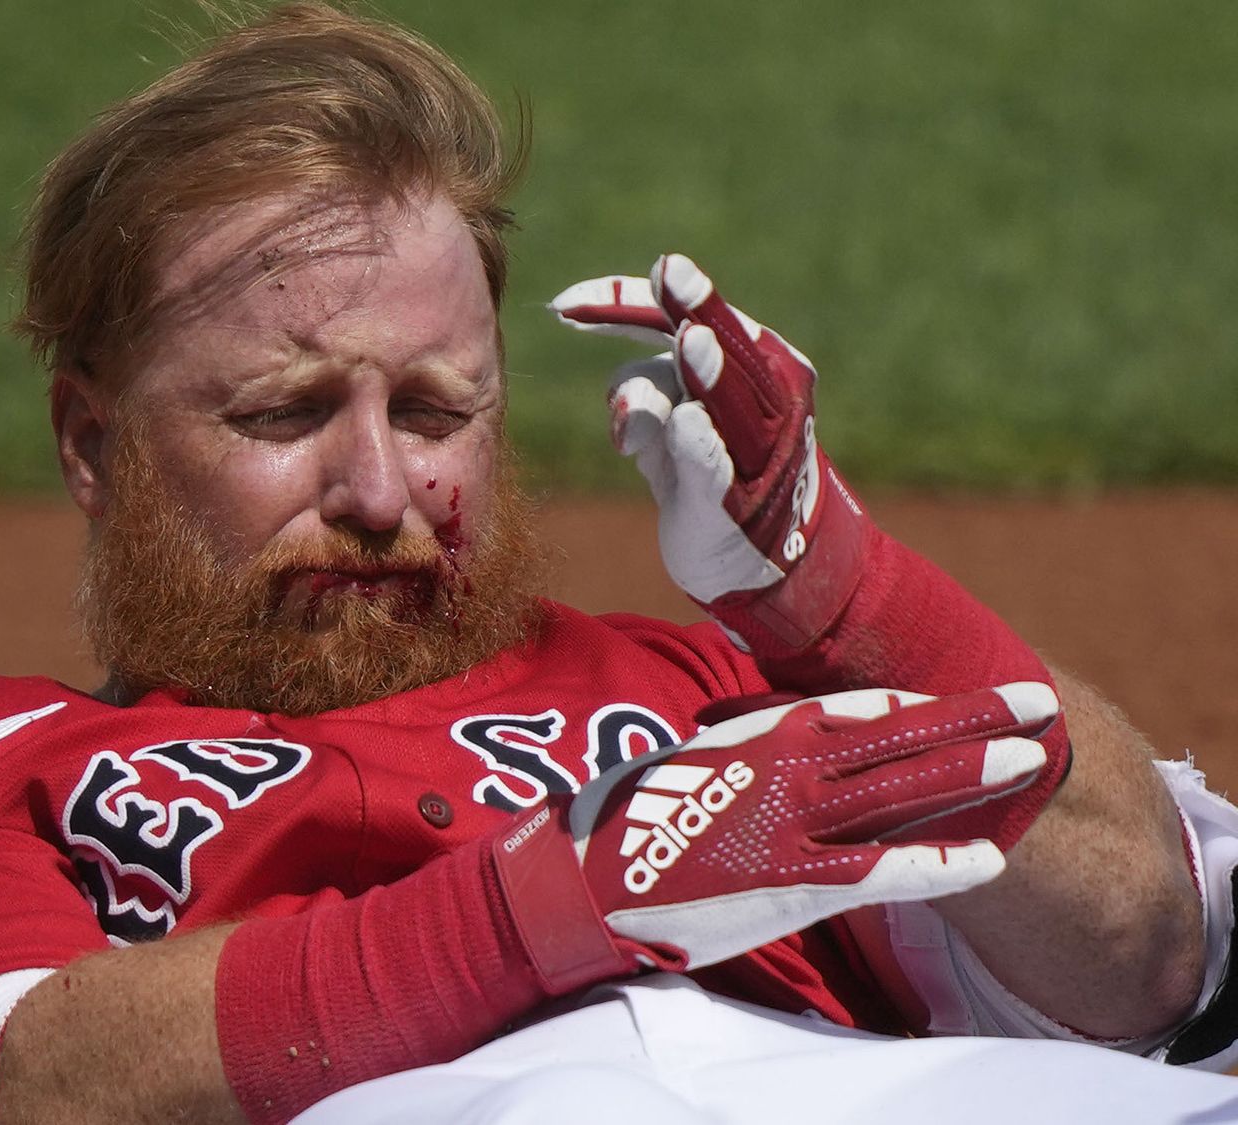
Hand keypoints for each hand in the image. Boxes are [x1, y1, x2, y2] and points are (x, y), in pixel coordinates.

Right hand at [492, 682, 1059, 984]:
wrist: (583, 874)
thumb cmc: (626, 824)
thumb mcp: (688, 768)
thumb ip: (738, 754)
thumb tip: (757, 738)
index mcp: (759, 736)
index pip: (855, 708)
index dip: (918, 702)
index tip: (966, 698)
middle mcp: (786, 768)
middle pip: (899, 736)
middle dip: (972, 715)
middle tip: (1039, 700)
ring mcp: (792, 822)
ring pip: (902, 789)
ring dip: (971, 773)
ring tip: (1034, 760)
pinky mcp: (792, 880)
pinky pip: (882, 869)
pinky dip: (938, 864)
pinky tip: (989, 862)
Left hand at [549, 256, 870, 652]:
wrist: (754, 559)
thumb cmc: (706, 470)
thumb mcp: (668, 424)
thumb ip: (641, 392)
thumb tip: (613, 391)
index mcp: (745, 362)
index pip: (684, 317)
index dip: (629, 300)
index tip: (566, 303)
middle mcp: (765, 392)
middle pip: (719, 341)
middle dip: (693, 306)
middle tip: (671, 272)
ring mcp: (760, 445)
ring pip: (724, 397)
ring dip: (705, 371)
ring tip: (689, 345)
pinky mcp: (739, 497)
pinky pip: (717, 465)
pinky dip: (702, 444)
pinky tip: (689, 423)